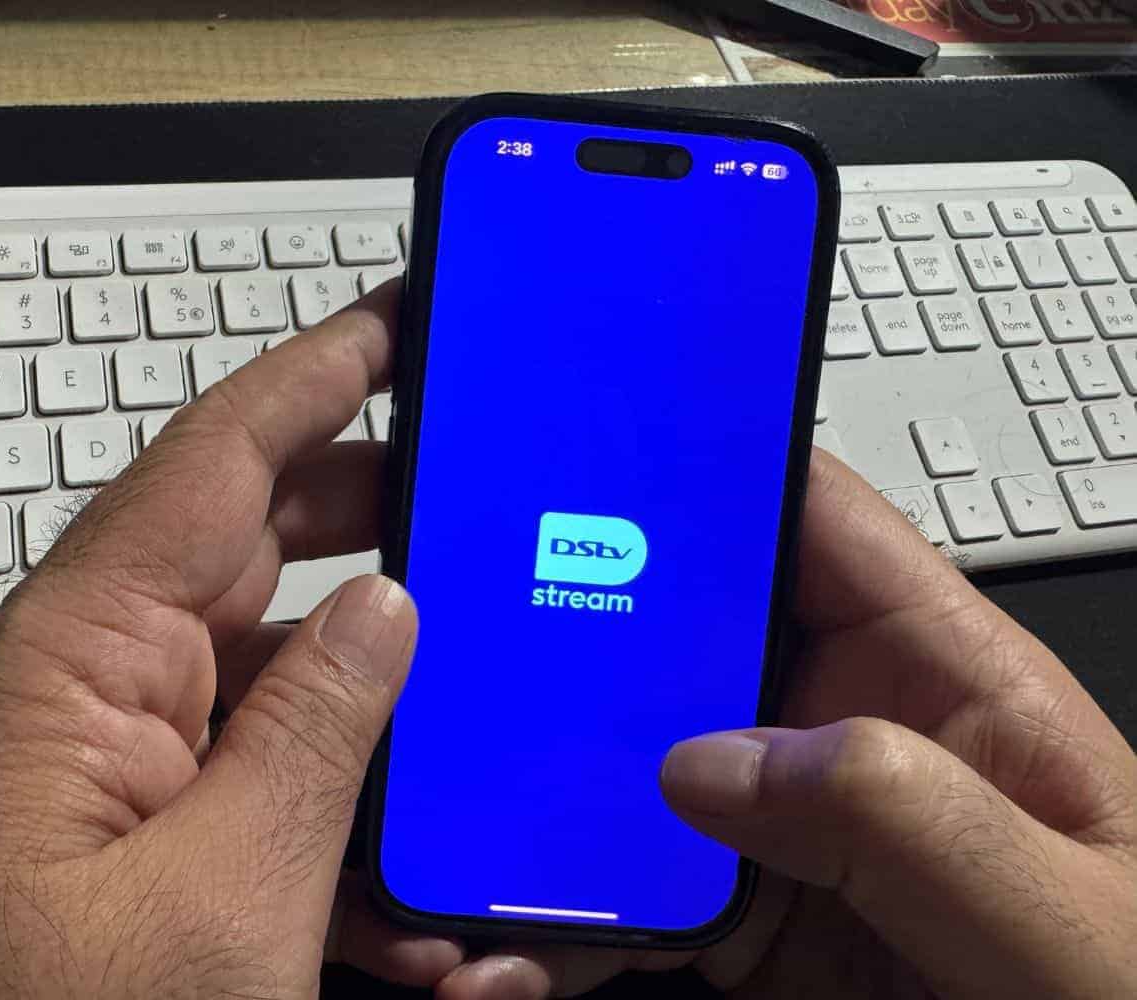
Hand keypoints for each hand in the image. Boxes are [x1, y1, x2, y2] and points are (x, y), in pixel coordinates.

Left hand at [0, 286, 466, 997]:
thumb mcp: (220, 900)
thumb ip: (313, 734)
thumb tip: (383, 607)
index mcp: (78, 661)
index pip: (209, 466)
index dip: (312, 378)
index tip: (396, 317)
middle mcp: (91, 692)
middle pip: (251, 557)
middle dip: (374, 522)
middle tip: (481, 487)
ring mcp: (117, 773)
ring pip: (274, 681)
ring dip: (379, 701)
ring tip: (484, 697)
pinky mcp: (139, 846)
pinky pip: (261, 787)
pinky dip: (345, 813)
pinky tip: (416, 883)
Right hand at [440, 450, 1136, 998]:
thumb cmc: (1133, 997)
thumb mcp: (1061, 915)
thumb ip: (907, 818)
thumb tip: (715, 762)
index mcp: (941, 676)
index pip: (813, 524)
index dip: (704, 466)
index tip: (582, 448)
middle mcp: (845, 732)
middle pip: (682, 639)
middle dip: (569, 642)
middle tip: (462, 658)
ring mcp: (784, 826)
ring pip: (627, 771)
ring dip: (537, 800)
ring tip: (462, 841)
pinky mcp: (741, 916)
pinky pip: (624, 894)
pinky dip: (558, 921)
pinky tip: (510, 954)